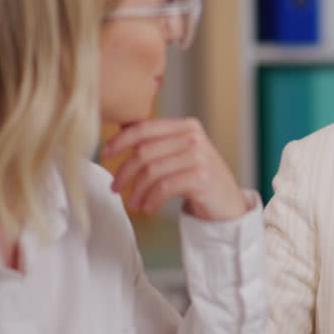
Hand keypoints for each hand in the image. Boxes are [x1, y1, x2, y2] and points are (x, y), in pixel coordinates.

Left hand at [103, 117, 249, 221]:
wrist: (228, 202)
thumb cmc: (199, 178)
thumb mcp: (181, 153)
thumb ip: (159, 142)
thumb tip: (121, 131)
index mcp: (186, 125)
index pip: (144, 127)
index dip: (120, 140)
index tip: (105, 153)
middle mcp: (193, 137)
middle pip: (144, 151)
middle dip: (124, 171)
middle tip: (115, 187)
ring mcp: (199, 156)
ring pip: (152, 170)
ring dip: (136, 190)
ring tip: (132, 203)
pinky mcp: (201, 178)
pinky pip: (164, 187)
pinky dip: (151, 199)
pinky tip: (147, 208)